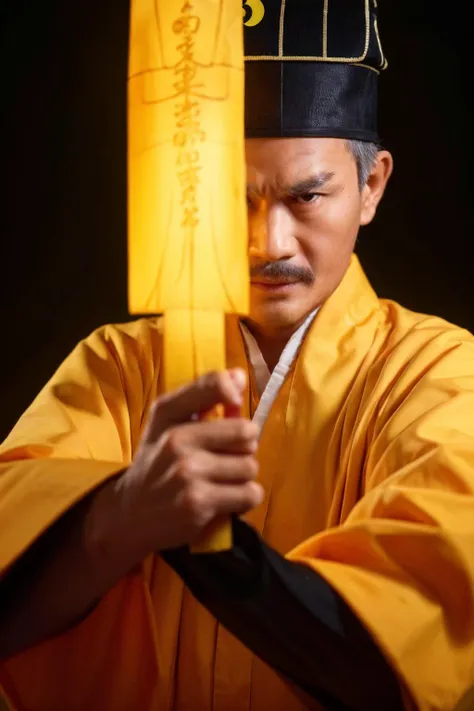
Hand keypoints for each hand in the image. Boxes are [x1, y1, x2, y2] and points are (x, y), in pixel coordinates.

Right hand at [90, 369, 262, 565]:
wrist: (128, 514)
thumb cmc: (157, 462)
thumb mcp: (168, 423)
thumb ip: (204, 398)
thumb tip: (241, 376)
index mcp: (167, 413)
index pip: (212, 385)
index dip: (232, 393)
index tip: (233, 404)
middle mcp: (177, 439)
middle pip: (247, 433)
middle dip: (244, 446)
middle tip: (227, 456)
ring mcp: (188, 473)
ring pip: (250, 467)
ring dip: (242, 477)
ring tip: (220, 481)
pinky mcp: (199, 504)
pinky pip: (249, 494)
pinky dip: (244, 499)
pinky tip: (224, 500)